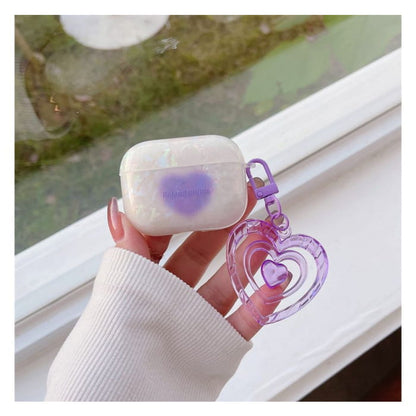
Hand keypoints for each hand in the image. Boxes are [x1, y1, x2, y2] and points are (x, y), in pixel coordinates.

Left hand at [107, 179, 289, 340]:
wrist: (120, 402)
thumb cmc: (110, 346)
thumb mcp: (116, 287)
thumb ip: (125, 248)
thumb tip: (118, 207)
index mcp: (145, 277)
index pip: (169, 236)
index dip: (188, 211)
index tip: (207, 187)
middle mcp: (172, 294)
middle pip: (204, 253)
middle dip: (225, 224)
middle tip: (245, 197)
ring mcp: (196, 317)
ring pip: (229, 281)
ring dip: (250, 256)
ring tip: (267, 230)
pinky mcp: (216, 343)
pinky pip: (245, 320)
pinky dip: (263, 300)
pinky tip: (277, 276)